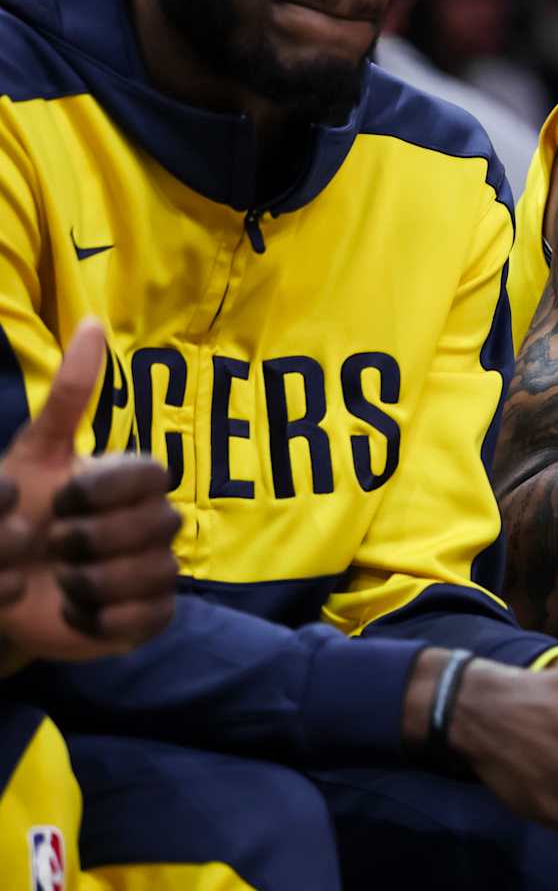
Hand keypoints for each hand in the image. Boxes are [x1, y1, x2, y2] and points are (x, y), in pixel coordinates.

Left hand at [0, 319, 179, 661]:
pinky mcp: (151, 617)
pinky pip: (152, 616)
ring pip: (157, 571)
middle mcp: (154, 522)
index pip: (153, 474)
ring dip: (95, 581)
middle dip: (93, 539)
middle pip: (159, 523)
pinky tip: (76, 612)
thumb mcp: (32, 454)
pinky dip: (106, 619)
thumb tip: (92, 320)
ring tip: (61, 583)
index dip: (105, 491)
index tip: (62, 500)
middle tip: (54, 546)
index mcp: (132, 482)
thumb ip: (70, 394)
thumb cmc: (15, 514)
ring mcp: (157, 570)